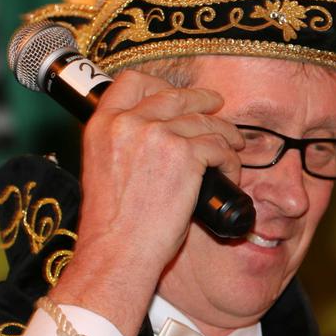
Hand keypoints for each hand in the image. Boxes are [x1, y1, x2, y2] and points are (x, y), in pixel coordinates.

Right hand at [48, 70, 243, 335]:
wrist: (117, 254)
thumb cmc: (112, 226)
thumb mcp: (103, 170)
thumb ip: (123, 144)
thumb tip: (157, 133)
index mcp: (102, 125)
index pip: (132, 82)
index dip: (159, 84)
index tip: (177, 95)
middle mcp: (128, 122)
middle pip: (175, 95)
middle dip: (202, 101)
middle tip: (217, 108)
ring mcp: (158, 135)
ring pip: (204, 121)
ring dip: (224, 134)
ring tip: (233, 148)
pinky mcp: (186, 155)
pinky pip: (219, 147)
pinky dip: (230, 161)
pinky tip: (230, 174)